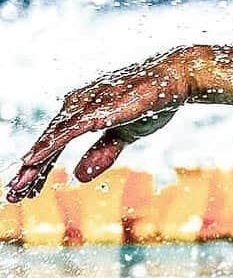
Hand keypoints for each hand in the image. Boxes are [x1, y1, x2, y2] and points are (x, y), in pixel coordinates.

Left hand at [7, 48, 189, 202]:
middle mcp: (76, 107)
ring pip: (50, 140)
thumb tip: (78, 177)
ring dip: (33, 164)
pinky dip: (47, 147)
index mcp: (81, 113)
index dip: (42, 168)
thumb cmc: (149, 103)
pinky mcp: (94, 109)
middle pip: (47, 143)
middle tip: (13, 194)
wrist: (170, 83)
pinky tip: (33, 160)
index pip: (56, 145)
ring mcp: (83, 106)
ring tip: (18, 185)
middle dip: (30, 172)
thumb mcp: (124, 136)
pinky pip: (65, 132)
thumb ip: (101, 155)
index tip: (29, 189)